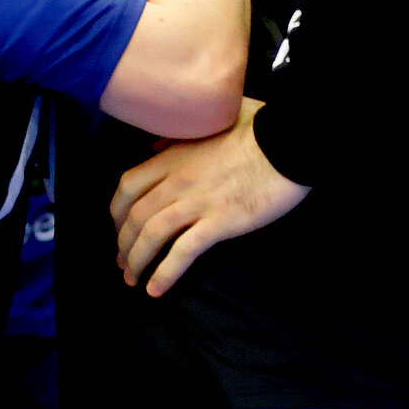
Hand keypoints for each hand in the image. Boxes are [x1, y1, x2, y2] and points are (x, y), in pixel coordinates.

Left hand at [110, 99, 309, 296]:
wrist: (293, 142)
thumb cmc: (263, 127)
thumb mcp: (216, 119)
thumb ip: (184, 133)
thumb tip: (159, 147)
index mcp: (176, 155)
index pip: (128, 185)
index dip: (116, 211)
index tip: (118, 227)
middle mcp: (178, 180)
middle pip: (134, 216)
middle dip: (123, 243)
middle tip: (123, 262)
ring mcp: (198, 202)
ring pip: (151, 235)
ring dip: (136, 261)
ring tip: (133, 280)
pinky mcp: (221, 222)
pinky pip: (183, 252)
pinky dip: (165, 273)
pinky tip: (156, 289)